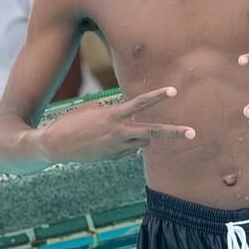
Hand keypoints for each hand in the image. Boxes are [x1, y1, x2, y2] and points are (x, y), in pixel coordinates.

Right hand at [40, 86, 195, 163]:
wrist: (55, 146)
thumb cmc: (73, 122)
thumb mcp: (94, 110)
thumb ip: (116, 112)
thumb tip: (131, 121)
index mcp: (114, 116)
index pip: (141, 103)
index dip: (158, 96)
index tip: (174, 91)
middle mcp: (119, 132)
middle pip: (153, 132)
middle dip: (174, 133)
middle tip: (193, 133)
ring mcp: (118, 148)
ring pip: (143, 142)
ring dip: (142, 135)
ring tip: (121, 131)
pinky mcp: (114, 157)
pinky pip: (129, 149)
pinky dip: (126, 143)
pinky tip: (107, 141)